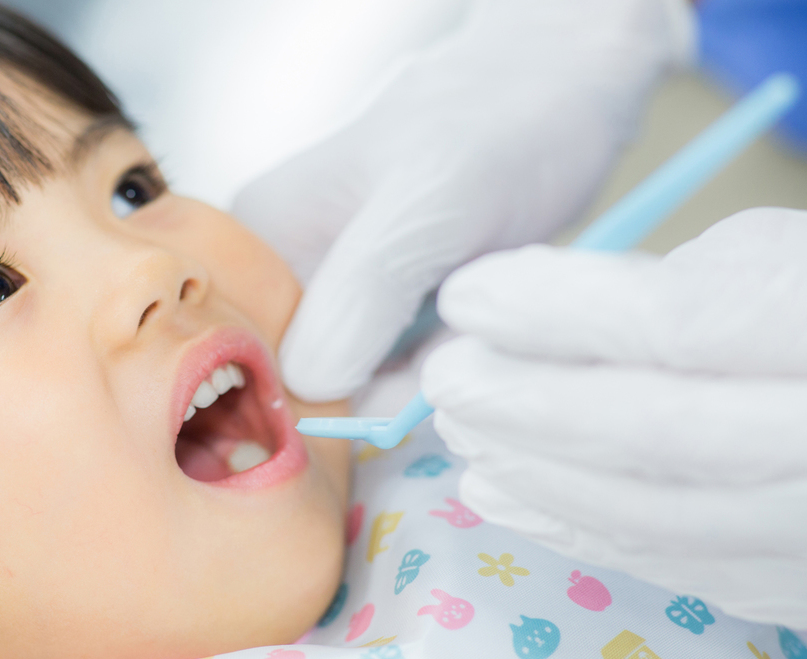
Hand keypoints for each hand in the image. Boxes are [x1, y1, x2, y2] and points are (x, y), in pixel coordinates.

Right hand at [232, 0, 692, 401]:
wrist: (568, 96)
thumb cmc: (493, 128)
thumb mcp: (426, 202)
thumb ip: (363, 289)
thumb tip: (307, 385)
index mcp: (261, 238)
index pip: (244, 352)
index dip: (290, 399)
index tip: (364, 409)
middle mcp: (290, 273)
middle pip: (304, 383)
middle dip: (375, 395)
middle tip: (446, 354)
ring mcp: (344, 298)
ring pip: (363, 389)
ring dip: (423, 383)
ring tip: (471, 324)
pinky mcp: (396, 315)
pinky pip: (406, 376)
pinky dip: (446, 372)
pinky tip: (476, 330)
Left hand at [423, 208, 806, 628]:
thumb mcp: (782, 257)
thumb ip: (672, 279)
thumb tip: (539, 310)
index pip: (676, 325)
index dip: (553, 311)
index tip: (466, 296)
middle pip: (652, 432)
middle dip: (524, 403)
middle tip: (446, 375)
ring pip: (652, 514)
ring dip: (531, 471)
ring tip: (461, 427)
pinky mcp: (796, 585)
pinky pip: (670, 564)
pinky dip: (569, 525)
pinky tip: (497, 491)